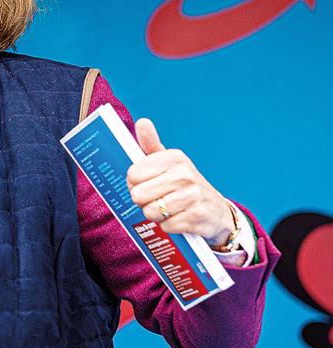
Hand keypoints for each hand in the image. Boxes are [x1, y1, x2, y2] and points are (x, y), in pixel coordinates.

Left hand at [126, 118, 234, 246]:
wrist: (215, 210)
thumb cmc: (183, 183)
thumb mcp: (169, 162)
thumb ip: (151, 144)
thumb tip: (142, 121)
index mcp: (174, 158)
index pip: (132, 175)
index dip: (134, 183)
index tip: (146, 182)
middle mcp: (185, 174)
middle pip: (138, 195)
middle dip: (143, 201)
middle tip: (157, 198)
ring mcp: (192, 196)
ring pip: (150, 212)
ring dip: (155, 214)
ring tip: (168, 208)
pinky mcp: (196, 217)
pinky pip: (165, 226)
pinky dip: (168, 225)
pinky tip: (179, 217)